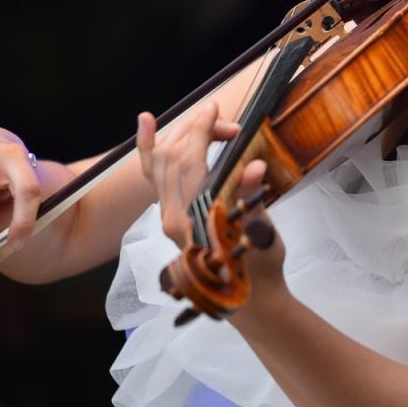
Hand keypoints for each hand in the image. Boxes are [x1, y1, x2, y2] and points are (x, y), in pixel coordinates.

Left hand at [135, 106, 284, 294]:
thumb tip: (255, 167)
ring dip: (181, 134)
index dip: (202, 131)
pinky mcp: (169, 214)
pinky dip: (148, 147)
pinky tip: (147, 122)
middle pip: (173, 157)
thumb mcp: (260, 232)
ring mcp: (167, 215)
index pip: (191, 163)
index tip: (216, 110)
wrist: (247, 296)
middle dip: (196, 129)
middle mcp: (173, 216)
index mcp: (194, 219)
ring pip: (161, 162)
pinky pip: (153, 175)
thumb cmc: (259, 265)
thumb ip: (250, 199)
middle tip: (224, 120)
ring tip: (205, 122)